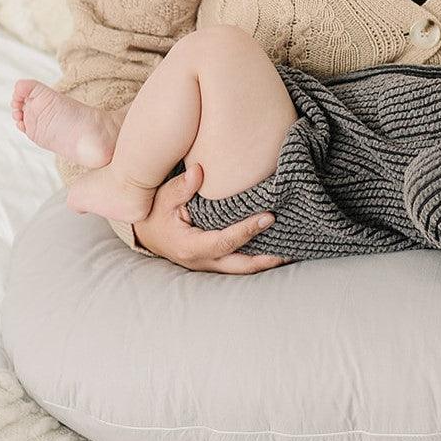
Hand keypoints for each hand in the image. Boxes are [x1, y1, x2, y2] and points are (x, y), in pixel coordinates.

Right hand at [133, 161, 293, 273]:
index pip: (225, 241)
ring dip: (267, 262)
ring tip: (294, 252)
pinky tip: (278, 248)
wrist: (146, 233)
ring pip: (243, 269)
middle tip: (292, 248)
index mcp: (191, 247)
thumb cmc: (156, 214)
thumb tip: (199, 172)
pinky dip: (258, 258)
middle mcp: (203, 261)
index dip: (248, 231)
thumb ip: (180, 187)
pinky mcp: (216, 262)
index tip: (269, 217)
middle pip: (240, 265)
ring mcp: (210, 265)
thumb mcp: (162, 198)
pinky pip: (240, 263)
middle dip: (267, 259)